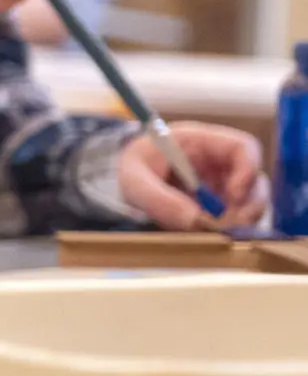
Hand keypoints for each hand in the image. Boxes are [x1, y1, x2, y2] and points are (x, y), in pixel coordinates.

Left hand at [118, 121, 268, 230]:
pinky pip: (234, 218)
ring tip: (214, 233)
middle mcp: (218, 161)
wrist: (121, 181)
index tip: (233, 197)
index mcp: (199, 141)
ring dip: (239, 221)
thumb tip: (196, 221)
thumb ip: (160, 199)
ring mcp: (221, 183)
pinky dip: (226, 230)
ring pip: (249, 203)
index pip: (243, 147)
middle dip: (249, 206)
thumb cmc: (130, 168)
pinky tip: (206, 234)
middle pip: (255, 180)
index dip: (247, 171)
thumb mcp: (133, 180)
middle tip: (230, 227)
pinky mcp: (219, 204)